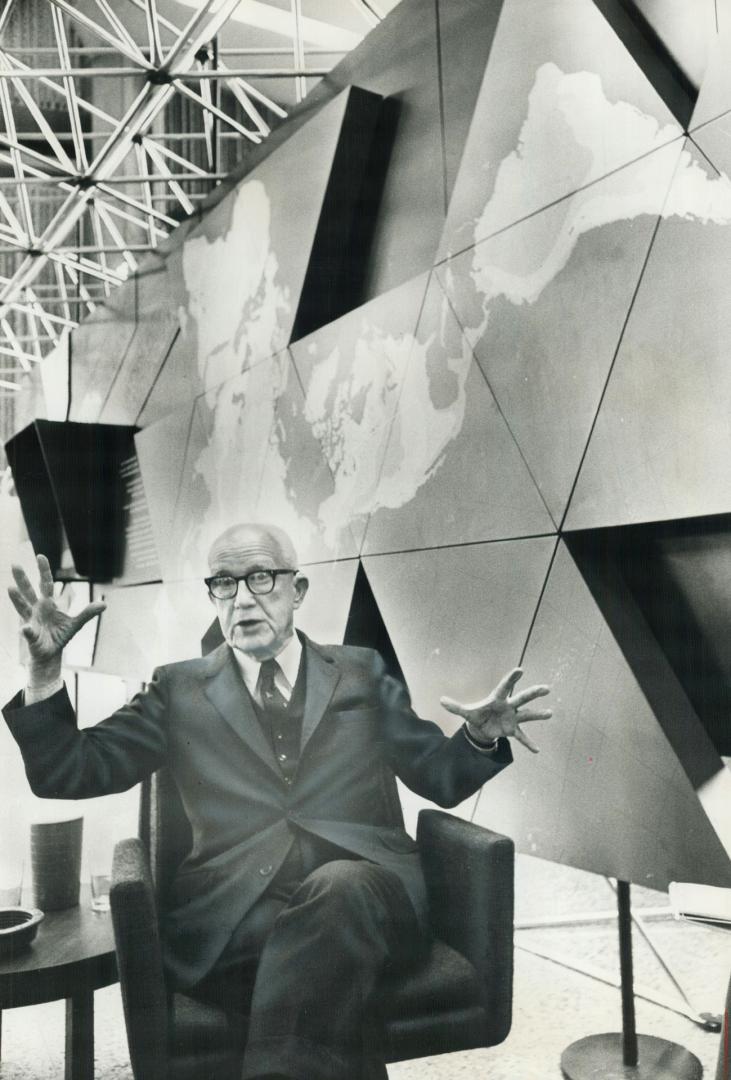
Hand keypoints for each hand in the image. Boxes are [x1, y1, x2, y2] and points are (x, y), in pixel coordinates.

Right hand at [8, 554, 105, 683]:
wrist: (51, 653)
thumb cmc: (60, 636)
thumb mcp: (76, 623)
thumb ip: (88, 613)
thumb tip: (104, 604)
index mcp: (48, 603)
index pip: (46, 583)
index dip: (44, 570)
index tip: (40, 556)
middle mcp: (37, 608)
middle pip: (29, 590)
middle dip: (22, 578)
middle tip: (15, 564)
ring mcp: (31, 620)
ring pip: (22, 607)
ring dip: (17, 598)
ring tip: (10, 588)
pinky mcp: (30, 634)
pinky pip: (28, 631)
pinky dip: (27, 630)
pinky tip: (25, 628)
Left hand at [440, 667, 551, 753]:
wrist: (481, 726)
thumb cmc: (476, 714)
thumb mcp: (465, 712)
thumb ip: (455, 707)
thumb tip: (440, 700)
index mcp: (497, 699)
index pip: (504, 687)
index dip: (511, 679)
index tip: (520, 670)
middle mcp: (508, 706)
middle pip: (522, 698)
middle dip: (533, 693)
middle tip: (546, 688)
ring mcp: (512, 718)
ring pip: (527, 715)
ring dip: (538, 715)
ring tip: (550, 713)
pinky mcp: (512, 730)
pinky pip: (522, 737)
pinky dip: (528, 744)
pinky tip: (537, 751)